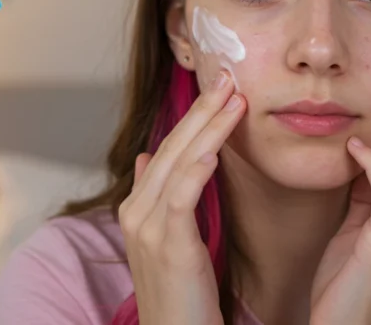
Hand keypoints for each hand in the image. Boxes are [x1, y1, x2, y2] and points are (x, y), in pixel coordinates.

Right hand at [118, 70, 245, 324]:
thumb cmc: (182, 294)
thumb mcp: (167, 240)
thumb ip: (159, 196)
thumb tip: (150, 156)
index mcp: (138, 207)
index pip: (169, 149)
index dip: (195, 116)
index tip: (221, 88)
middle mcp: (136, 211)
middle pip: (172, 147)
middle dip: (203, 109)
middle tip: (228, 76)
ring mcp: (147, 228)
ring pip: (178, 163)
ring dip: (208, 128)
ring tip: (234, 99)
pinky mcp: (167, 246)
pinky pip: (181, 198)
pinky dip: (196, 170)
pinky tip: (213, 148)